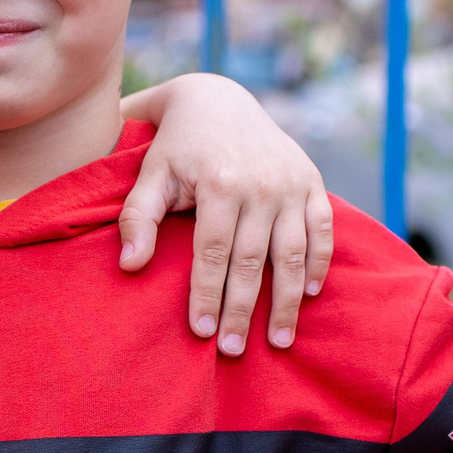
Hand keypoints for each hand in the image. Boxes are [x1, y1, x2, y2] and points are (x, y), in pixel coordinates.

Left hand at [119, 72, 335, 354]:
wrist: (218, 101)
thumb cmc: (176, 146)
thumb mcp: (149, 174)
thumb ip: (137, 218)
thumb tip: (129, 266)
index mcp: (219, 182)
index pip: (213, 253)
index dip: (208, 295)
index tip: (202, 333)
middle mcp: (261, 184)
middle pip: (253, 262)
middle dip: (243, 310)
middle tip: (233, 351)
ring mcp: (290, 184)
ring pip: (294, 254)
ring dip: (287, 302)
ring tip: (279, 341)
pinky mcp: (311, 182)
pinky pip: (322, 230)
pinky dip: (319, 264)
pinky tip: (309, 295)